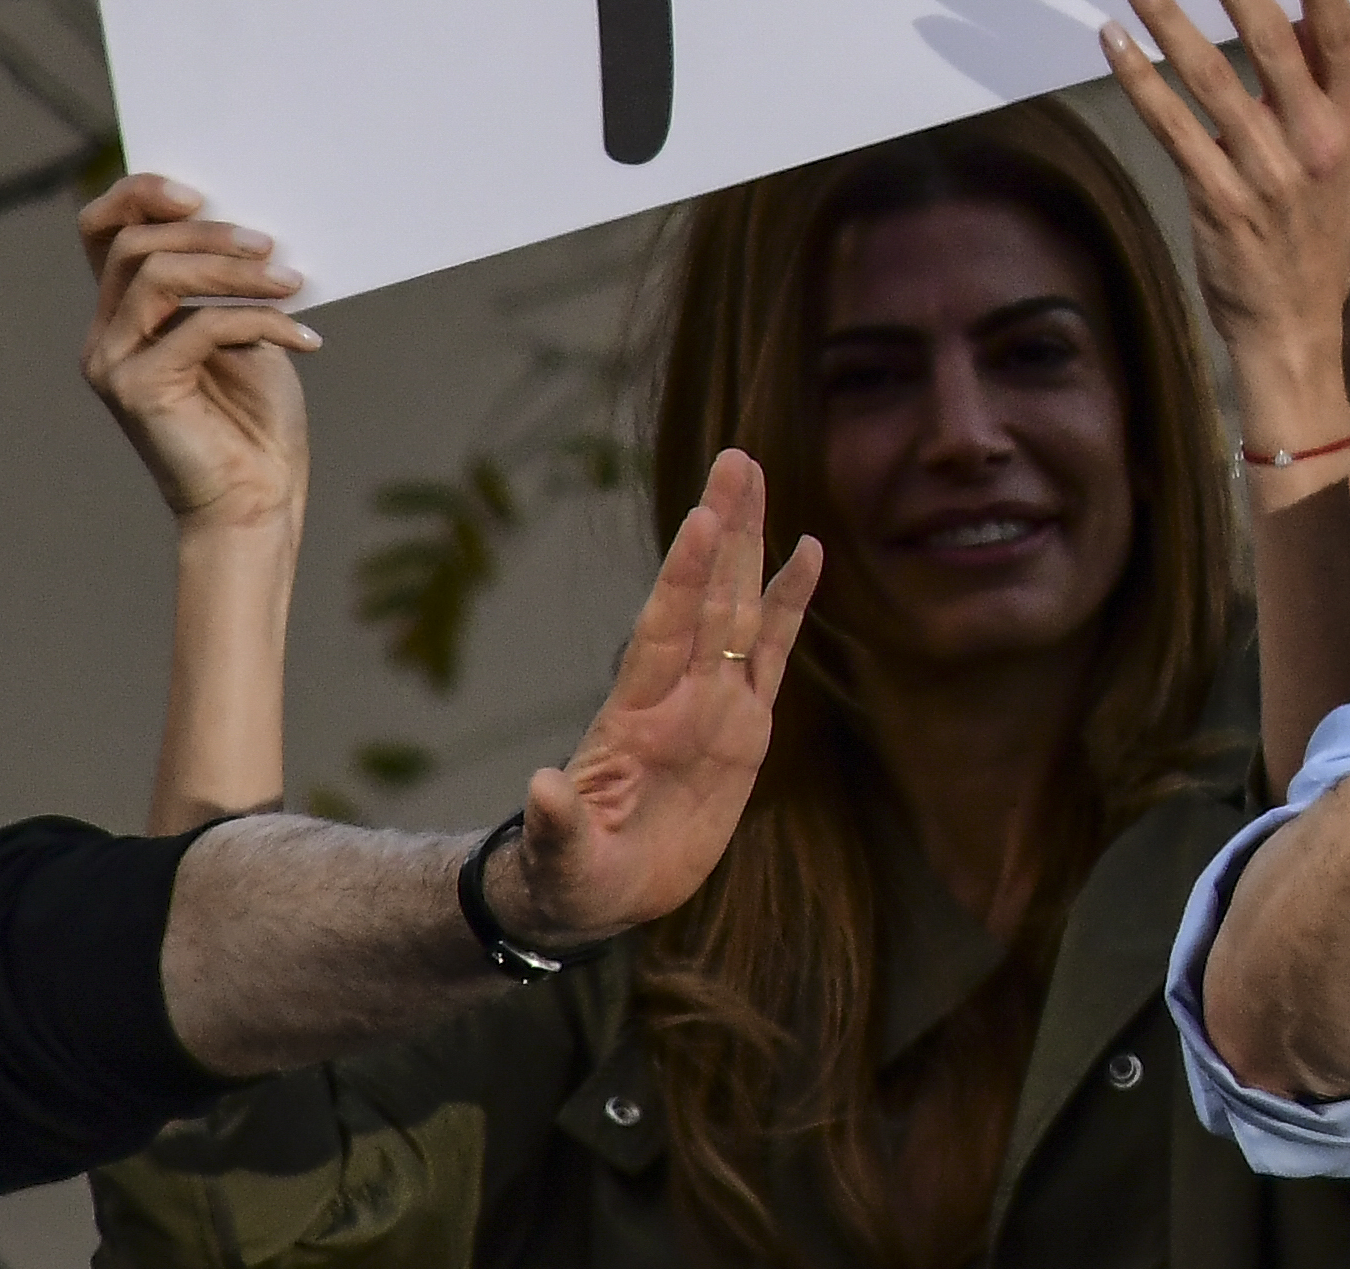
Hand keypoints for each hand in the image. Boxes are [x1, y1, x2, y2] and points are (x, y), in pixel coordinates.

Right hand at [78, 174, 315, 539]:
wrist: (258, 499)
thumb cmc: (256, 417)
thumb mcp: (247, 330)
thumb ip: (227, 282)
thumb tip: (247, 222)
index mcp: (125, 314)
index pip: (102, 231)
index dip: (139, 195)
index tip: (200, 193)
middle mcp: (106, 336)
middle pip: (132, 245)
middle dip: (208, 234)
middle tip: (271, 245)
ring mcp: (113, 364)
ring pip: (157, 276)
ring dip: (234, 270)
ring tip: (292, 283)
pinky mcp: (136, 391)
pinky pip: (198, 327)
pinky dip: (261, 322)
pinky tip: (307, 339)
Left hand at [483, 449, 822, 951]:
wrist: (599, 890)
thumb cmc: (572, 875)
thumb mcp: (560, 859)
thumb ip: (557, 824)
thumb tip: (541, 788)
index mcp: (637, 718)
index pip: (665, 632)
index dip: (684, 579)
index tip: (700, 520)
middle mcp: (679, 695)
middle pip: (709, 596)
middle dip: (723, 528)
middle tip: (737, 460)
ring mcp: (714, 704)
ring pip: (740, 608)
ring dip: (751, 544)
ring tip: (760, 478)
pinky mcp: (745, 726)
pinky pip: (774, 653)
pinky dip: (791, 602)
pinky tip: (808, 553)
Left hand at [1103, 0, 1349, 419]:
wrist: (1294, 326)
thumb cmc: (1310, 233)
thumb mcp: (1336, 159)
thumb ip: (1315, 91)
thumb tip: (1292, 15)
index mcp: (1349, 123)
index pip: (1341, 39)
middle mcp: (1314, 142)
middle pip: (1271, 42)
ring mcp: (1266, 172)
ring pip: (1209, 78)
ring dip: (1166, 18)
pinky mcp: (1218, 198)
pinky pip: (1171, 126)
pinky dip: (1139, 79)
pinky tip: (1113, 42)